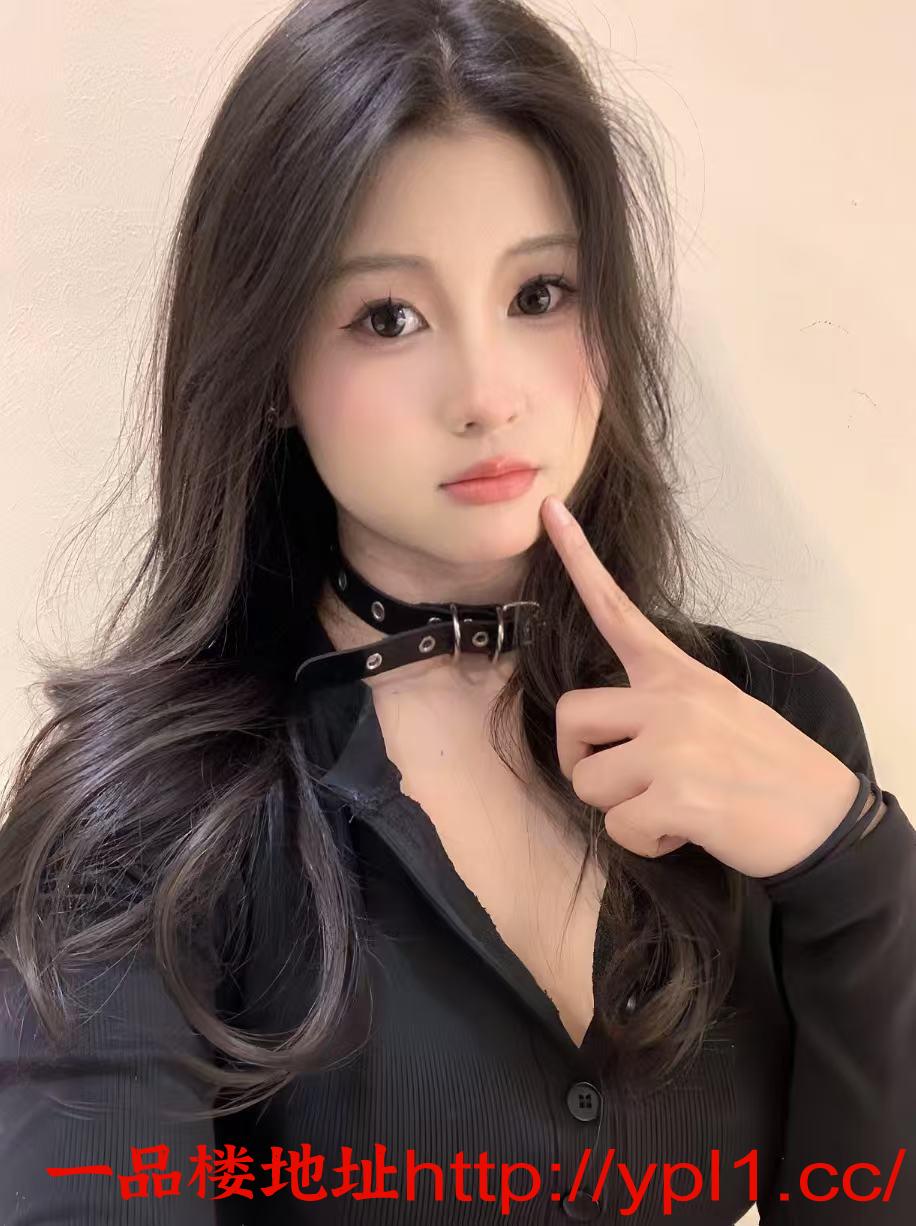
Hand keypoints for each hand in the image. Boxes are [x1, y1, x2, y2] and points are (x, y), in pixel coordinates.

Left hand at [540, 495, 861, 877]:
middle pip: (571, 716)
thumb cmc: (766, 766)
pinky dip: (643, 843)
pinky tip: (682, 833)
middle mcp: (670, 701)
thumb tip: (605, 738)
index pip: (617, 611)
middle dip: (578, 759)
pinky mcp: (677, 797)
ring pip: (587, 782)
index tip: (549, 512)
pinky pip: (618, 828)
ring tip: (667, 808)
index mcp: (678, 675)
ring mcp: (672, 747)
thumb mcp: (718, 709)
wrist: (825, 818)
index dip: (578, 562)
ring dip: (618, 809)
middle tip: (612, 780)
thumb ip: (659, 706)